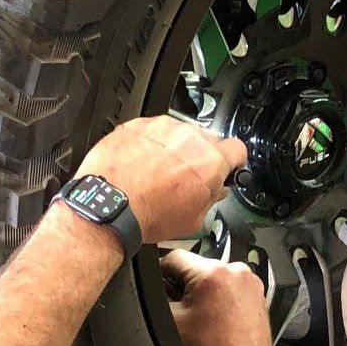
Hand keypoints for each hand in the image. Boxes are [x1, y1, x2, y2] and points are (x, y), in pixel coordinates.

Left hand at [76, 116, 245, 244]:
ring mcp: (163, 127)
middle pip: (207, 139)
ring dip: (173, 148)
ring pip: (178, 133)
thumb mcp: (193, 221)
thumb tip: (216, 192)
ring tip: (156, 172)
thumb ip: (212, 200)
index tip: (226, 165)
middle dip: (199, 155)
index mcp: (210, 162)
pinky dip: (149, 143)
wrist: (109, 206)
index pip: (238, 149)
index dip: (233, 160)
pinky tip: (140, 164)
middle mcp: (189, 138)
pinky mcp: (138, 124)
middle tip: (184, 176)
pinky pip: (151, 130)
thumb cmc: (147, 215)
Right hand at [162, 247, 277, 345]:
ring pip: (214, 274)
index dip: (161, 270)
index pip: (174, 257)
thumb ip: (158, 297)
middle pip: (196, 266)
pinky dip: (222, 294)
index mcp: (211, 272)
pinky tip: (219, 315)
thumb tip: (152, 284)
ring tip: (204, 314)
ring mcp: (249, 279)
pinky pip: (231, 283)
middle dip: (186, 283)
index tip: (160, 283)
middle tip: (183, 306)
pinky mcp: (257, 289)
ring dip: (205, 288)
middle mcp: (234, 269)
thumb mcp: (173, 321)